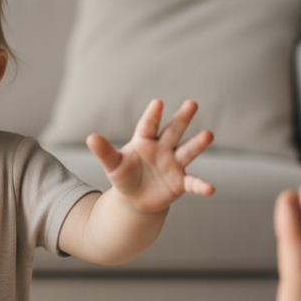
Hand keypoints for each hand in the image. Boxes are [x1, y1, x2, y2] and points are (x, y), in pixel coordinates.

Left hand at [87, 98, 213, 213]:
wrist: (136, 198)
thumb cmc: (125, 176)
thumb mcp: (113, 165)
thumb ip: (104, 152)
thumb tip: (90, 138)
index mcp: (144, 141)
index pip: (148, 125)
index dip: (152, 115)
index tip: (157, 102)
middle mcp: (162, 149)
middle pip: (173, 131)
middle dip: (182, 118)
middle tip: (192, 103)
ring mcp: (174, 164)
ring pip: (187, 151)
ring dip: (197, 144)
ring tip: (208, 134)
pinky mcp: (180, 182)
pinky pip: (193, 183)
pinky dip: (201, 186)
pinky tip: (210, 189)